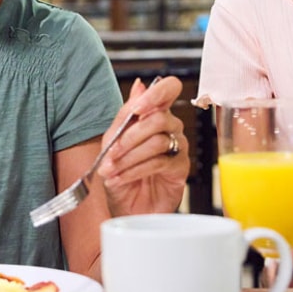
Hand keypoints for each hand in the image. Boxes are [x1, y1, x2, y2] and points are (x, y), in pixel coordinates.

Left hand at [98, 76, 188, 215]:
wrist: (125, 206)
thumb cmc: (121, 172)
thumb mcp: (113, 141)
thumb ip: (126, 114)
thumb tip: (139, 85)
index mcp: (153, 114)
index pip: (169, 89)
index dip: (156, 94)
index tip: (138, 108)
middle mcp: (170, 127)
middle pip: (159, 118)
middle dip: (130, 137)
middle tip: (112, 152)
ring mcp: (178, 146)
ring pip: (157, 142)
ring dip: (129, 157)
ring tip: (112, 169)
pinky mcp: (180, 168)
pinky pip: (160, 163)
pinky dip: (135, 170)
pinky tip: (121, 177)